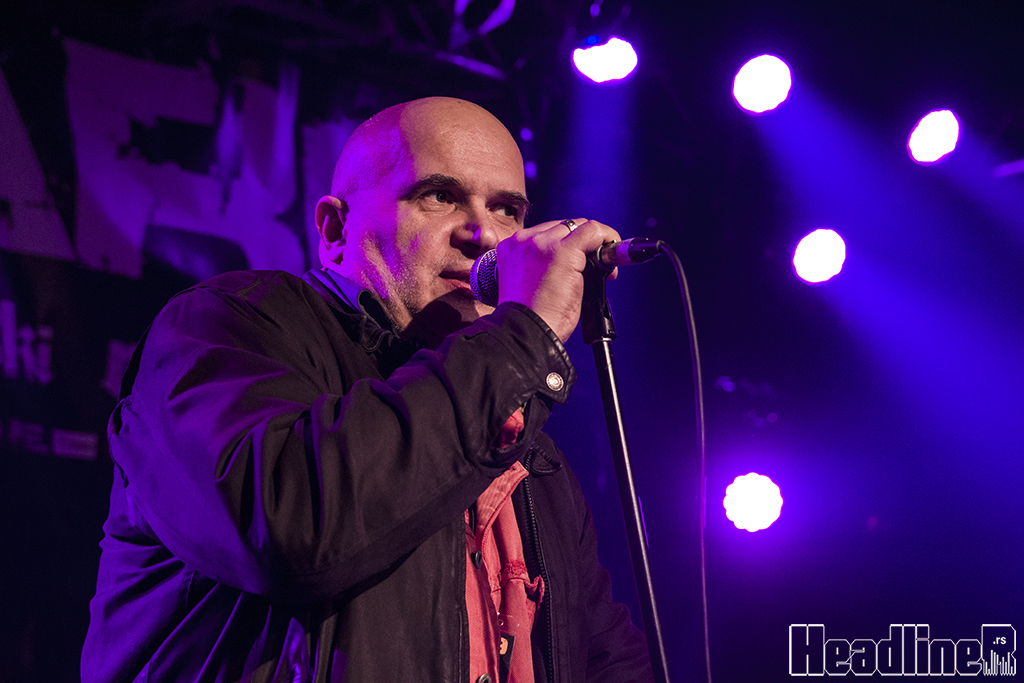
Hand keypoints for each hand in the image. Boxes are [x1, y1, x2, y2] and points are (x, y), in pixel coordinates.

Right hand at [495, 218, 620, 342]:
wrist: (526, 332)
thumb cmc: (530, 318)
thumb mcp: (528, 283)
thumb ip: (543, 264)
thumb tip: (575, 259)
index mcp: (512, 247)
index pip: (547, 232)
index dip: (567, 244)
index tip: (577, 263)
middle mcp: (524, 240)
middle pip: (563, 227)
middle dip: (582, 244)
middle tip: (593, 269)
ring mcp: (542, 244)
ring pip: (578, 226)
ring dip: (594, 244)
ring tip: (602, 268)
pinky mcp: (562, 251)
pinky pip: (592, 231)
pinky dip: (607, 239)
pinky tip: (611, 255)